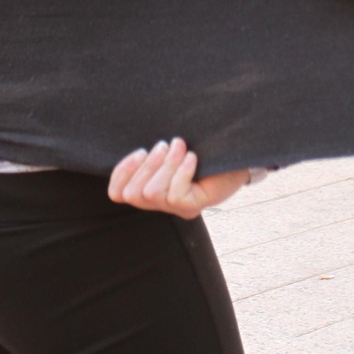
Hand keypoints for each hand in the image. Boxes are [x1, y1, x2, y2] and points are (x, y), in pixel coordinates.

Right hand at [107, 138, 249, 218]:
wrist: (236, 159)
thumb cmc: (202, 151)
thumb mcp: (171, 148)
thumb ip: (153, 150)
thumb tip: (137, 145)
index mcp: (150, 188)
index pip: (118, 193)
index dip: (121, 172)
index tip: (139, 151)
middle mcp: (161, 203)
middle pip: (134, 194)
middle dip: (146, 165)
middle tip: (163, 145)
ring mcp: (176, 208)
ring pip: (153, 193)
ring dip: (165, 164)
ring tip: (179, 146)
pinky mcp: (192, 207)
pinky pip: (175, 194)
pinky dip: (182, 171)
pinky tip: (193, 158)